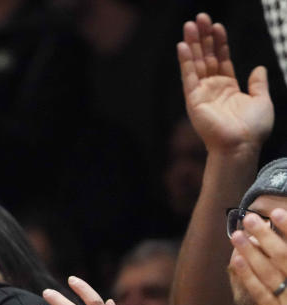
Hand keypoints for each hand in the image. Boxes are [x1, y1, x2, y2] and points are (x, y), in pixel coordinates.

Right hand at [178, 13, 272, 157]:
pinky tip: (183, 46)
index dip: (220, 42)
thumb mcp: (261, 100)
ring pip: (196, 63)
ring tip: (190, 25)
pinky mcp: (194, 100)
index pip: (222, 59)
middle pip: (207, 57)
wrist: (241, 145)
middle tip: (200, 18)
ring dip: (192, 44)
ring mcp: (202, 93)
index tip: (217, 26)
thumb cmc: (252, 128)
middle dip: (203, 37)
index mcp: (228, 87)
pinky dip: (186, 61)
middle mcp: (213, 88)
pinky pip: (189, 77)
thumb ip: (258, 84)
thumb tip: (258, 68)